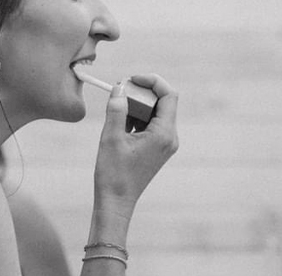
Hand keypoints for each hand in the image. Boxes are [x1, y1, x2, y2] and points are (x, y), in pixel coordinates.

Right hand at [92, 74, 178, 214]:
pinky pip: (153, 124)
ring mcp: (166, 144)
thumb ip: (117, 109)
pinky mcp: (159, 148)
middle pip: (164, 102)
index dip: (152, 81)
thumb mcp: (111, 138)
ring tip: (118, 110)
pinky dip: (138, 118)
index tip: (131, 79)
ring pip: (157, 113)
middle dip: (142, 93)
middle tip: (120, 91)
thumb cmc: (113, 174)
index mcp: (164, 134)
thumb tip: (119, 88)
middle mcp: (170, 137)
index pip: (169, 95)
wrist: (117, 202)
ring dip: (138, 105)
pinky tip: (121, 124)